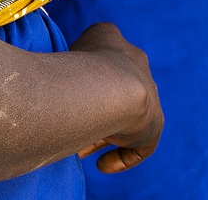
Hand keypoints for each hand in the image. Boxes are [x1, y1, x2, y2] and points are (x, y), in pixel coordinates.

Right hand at [71, 23, 161, 172]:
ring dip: (103, 135)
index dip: (80, 87)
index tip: (66, 105)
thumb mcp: (62, 58)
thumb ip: (63, 72)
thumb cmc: (75, 70)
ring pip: (125, 117)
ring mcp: (148, 92)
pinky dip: (121, 156)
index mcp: (113, 42)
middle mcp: (135, 62)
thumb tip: (52, 91)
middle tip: (72, 128)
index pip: (97, 64)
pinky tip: (102, 165)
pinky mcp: (155, 123)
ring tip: (80, 152)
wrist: (110, 87)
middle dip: (94, 111)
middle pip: (113, 91)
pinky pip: (140, 143)